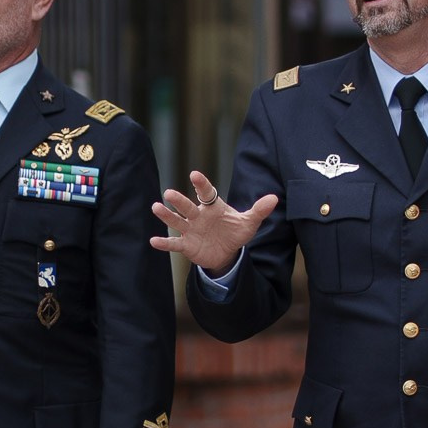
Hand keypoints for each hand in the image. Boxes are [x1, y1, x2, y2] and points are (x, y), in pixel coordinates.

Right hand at [150, 170, 278, 274]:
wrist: (226, 253)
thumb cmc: (234, 232)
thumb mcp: (248, 223)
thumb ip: (258, 210)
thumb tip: (274, 198)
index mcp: (213, 206)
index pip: (206, 192)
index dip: (201, 184)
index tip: (194, 175)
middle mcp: (198, 215)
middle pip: (187, 206)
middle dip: (179, 201)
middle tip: (169, 193)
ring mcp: (191, 229)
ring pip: (177, 221)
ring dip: (167, 215)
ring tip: (156, 207)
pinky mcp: (187, 244)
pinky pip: (174, 243)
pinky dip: (164, 242)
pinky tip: (154, 241)